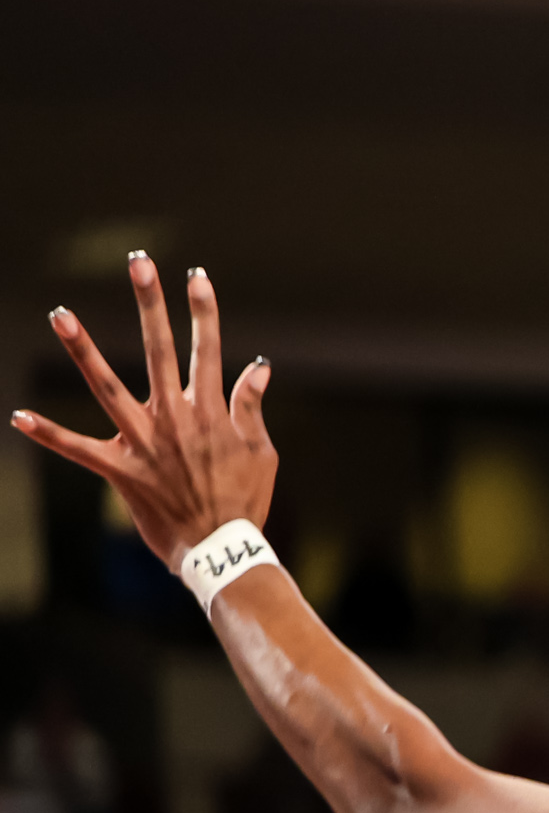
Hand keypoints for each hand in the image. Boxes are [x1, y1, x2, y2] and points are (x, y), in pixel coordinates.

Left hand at [11, 256, 277, 568]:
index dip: (204, 310)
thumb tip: (258, 366)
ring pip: (107, 387)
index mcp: (212, 410)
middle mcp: (176, 417)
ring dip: (83, 349)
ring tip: (61, 312)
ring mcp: (145, 442)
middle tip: (140, 263)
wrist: (223, 549)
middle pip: (159, 349)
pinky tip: (19, 416)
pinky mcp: (120, 471)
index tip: (196, 275)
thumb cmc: (245, 499)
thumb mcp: (261, 451)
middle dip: (151, 303)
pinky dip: (49, 434)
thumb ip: (251, 406)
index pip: (208, 348)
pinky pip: (79, 449)